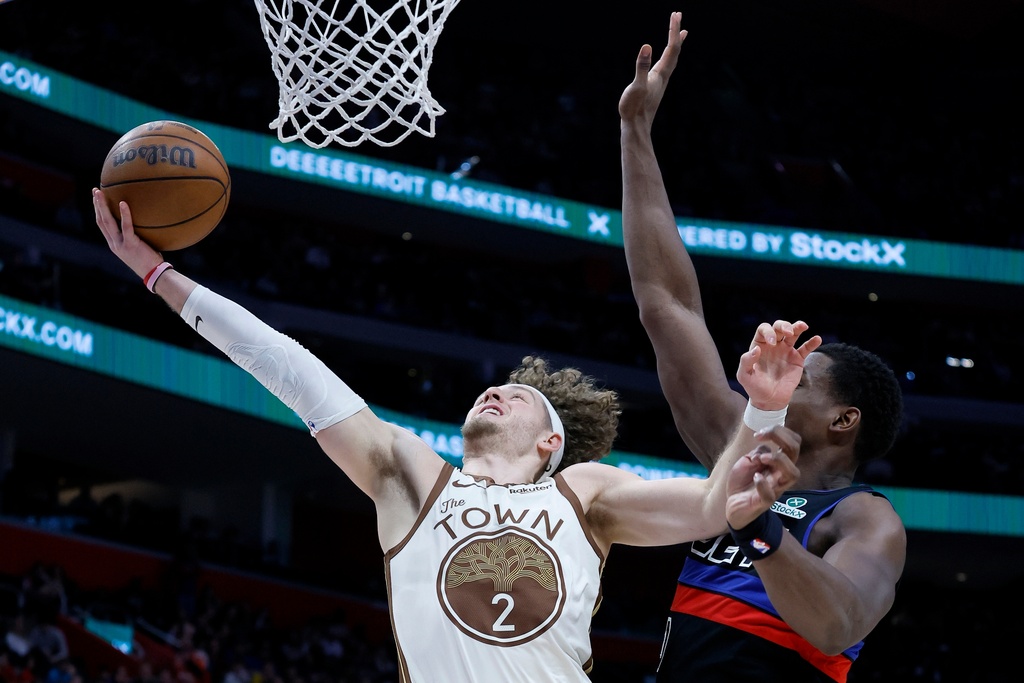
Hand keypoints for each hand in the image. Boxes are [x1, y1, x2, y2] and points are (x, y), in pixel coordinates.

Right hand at [92, 188, 163, 279]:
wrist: (154, 274)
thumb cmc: (150, 260)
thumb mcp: (138, 247)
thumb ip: (136, 236)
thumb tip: (144, 220)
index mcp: (114, 244)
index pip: (102, 225)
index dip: (97, 211)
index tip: (96, 198)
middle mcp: (113, 243)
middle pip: (101, 221)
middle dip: (96, 205)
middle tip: (95, 190)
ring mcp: (120, 244)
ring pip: (107, 222)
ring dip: (102, 206)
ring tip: (101, 192)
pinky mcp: (130, 245)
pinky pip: (126, 227)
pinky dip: (124, 214)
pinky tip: (123, 202)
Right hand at [618, 11, 687, 128]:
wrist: (636, 127)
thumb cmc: (634, 108)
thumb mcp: (636, 86)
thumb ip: (641, 67)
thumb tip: (646, 46)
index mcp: (660, 74)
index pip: (671, 47)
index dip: (673, 30)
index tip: (675, 14)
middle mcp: (663, 76)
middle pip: (674, 51)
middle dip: (676, 32)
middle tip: (678, 15)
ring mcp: (659, 82)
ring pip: (671, 59)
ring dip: (675, 44)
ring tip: (680, 34)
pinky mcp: (654, 86)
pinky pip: (664, 66)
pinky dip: (667, 56)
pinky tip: (663, 59)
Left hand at [725, 425, 800, 528]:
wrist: (733, 504)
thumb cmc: (744, 481)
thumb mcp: (748, 461)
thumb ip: (759, 452)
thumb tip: (765, 450)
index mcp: (779, 462)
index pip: (793, 442)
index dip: (780, 431)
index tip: (758, 433)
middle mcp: (781, 474)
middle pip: (795, 452)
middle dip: (781, 438)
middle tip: (759, 436)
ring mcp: (775, 488)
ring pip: (793, 474)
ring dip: (778, 460)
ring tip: (760, 459)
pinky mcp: (764, 502)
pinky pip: (770, 495)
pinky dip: (763, 484)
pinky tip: (755, 477)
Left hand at [736, 320, 821, 409]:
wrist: (769, 400)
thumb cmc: (754, 387)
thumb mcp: (744, 376)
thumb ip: (746, 361)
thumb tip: (756, 349)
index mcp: (759, 345)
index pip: (764, 330)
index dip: (768, 332)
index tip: (772, 342)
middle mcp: (773, 345)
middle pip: (779, 327)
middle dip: (784, 326)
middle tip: (788, 333)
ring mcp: (786, 351)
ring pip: (793, 334)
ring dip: (797, 327)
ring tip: (803, 326)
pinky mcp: (797, 359)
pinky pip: (805, 348)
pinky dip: (812, 343)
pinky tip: (817, 339)